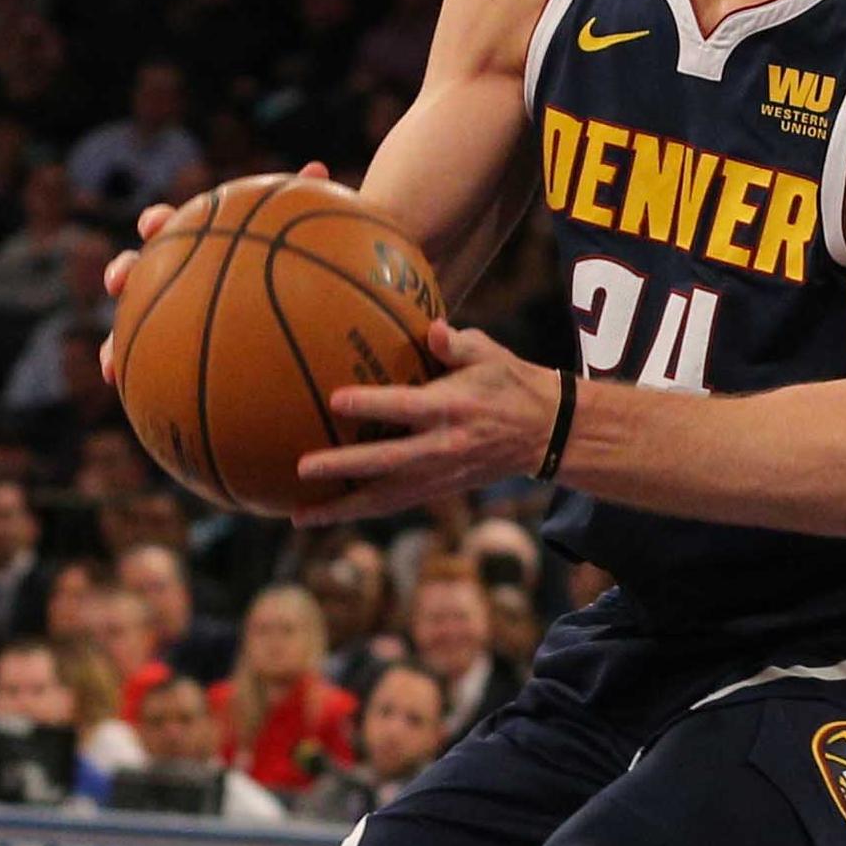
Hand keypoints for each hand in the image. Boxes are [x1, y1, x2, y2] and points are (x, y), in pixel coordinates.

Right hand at [98, 161, 328, 384]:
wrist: (295, 307)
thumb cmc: (295, 264)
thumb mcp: (302, 239)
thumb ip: (301, 205)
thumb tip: (318, 165)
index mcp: (197, 243)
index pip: (169, 225)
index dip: (157, 222)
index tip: (153, 225)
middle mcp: (176, 275)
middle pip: (140, 270)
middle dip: (124, 274)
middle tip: (119, 281)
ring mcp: (173, 314)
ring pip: (135, 327)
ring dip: (116, 344)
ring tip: (109, 364)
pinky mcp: (178, 354)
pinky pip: (158, 373)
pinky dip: (147, 387)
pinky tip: (146, 408)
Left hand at [293, 322, 558, 525]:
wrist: (546, 433)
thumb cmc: (509, 383)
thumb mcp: (490, 354)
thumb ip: (458, 344)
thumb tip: (434, 329)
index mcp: (451, 408)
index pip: (406, 408)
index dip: (372, 405)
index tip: (336, 400)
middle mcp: (442, 446)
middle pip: (386, 462)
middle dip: (344, 466)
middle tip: (303, 467)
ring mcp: (440, 474)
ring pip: (385, 496)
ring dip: (341, 507)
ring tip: (299, 514)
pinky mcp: (439, 490)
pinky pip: (393, 504)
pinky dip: (358, 511)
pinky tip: (325, 516)